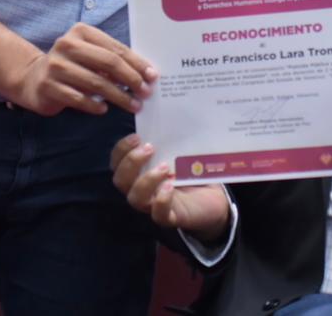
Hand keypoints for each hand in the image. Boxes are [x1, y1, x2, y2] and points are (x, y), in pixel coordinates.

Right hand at [16, 23, 156, 115]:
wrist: (34, 79)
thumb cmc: (72, 66)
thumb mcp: (90, 55)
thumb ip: (112, 59)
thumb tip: (145, 74)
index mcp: (81, 32)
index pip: (116, 48)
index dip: (137, 63)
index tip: (152, 76)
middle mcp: (67, 45)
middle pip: (108, 63)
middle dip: (131, 79)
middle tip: (145, 93)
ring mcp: (55, 66)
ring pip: (96, 83)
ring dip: (118, 97)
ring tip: (133, 105)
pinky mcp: (48, 86)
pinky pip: (79, 99)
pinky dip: (95, 105)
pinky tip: (104, 110)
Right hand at [110, 134, 230, 239]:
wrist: (213, 198)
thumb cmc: (191, 173)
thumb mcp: (179, 154)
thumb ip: (170, 141)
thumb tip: (171, 113)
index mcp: (139, 172)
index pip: (118, 162)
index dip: (122, 149)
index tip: (137, 136)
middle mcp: (141, 189)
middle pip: (120, 180)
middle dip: (131, 162)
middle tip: (150, 148)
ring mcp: (153, 206)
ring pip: (135, 198)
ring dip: (146, 180)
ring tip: (164, 167)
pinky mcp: (171, 217)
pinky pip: (159, 215)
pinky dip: (162, 201)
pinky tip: (170, 187)